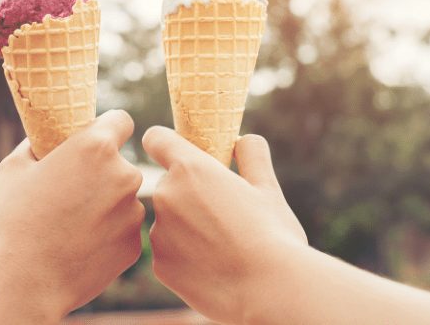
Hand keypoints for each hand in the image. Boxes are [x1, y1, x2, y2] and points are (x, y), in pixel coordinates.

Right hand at [0, 110, 144, 323]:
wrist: (27, 281)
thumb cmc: (15, 219)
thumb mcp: (14, 167)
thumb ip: (37, 144)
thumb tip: (44, 138)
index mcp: (96, 148)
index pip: (121, 120)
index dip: (108, 128)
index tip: (96, 139)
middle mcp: (124, 175)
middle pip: (121, 163)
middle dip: (103, 172)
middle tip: (73, 190)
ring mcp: (134, 212)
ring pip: (124, 197)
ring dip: (107, 203)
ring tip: (72, 223)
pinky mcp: (135, 243)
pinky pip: (124, 228)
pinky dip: (109, 232)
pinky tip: (81, 244)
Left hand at [143, 127, 305, 323]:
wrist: (269, 290)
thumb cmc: (273, 235)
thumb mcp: (268, 187)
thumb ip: (251, 155)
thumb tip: (244, 141)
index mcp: (190, 168)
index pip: (156, 139)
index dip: (167, 144)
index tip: (181, 154)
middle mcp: (165, 195)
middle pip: (168, 184)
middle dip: (188, 193)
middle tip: (222, 212)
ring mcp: (159, 232)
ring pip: (168, 220)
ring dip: (186, 226)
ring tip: (222, 245)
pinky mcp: (159, 265)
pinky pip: (169, 251)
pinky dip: (185, 256)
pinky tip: (213, 266)